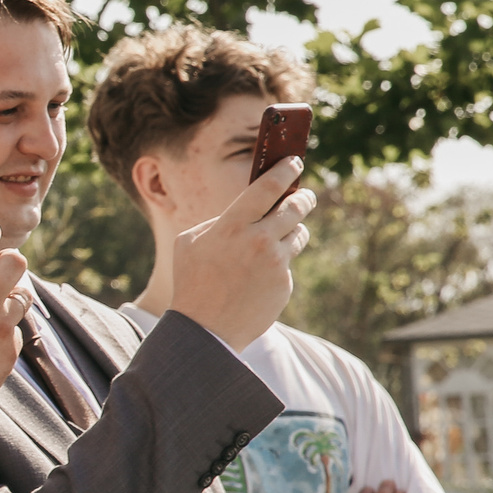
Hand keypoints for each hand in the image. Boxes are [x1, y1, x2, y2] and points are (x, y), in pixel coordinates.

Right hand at [169, 157, 312, 349]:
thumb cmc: (191, 282)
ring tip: (278, 238)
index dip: (284, 171)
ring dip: (293, 231)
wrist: (205, 330)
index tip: (294, 162)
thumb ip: (217, 223)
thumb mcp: (189, 243)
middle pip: (295, 207)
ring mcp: (274, 263)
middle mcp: (257, 240)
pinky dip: (278, 263)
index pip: (267, 188)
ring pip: (299, 234)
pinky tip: (258, 276)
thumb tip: (242, 212)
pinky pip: (287, 263)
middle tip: (304, 196)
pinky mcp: (284, 283)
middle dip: (303, 198)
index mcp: (231, 226)